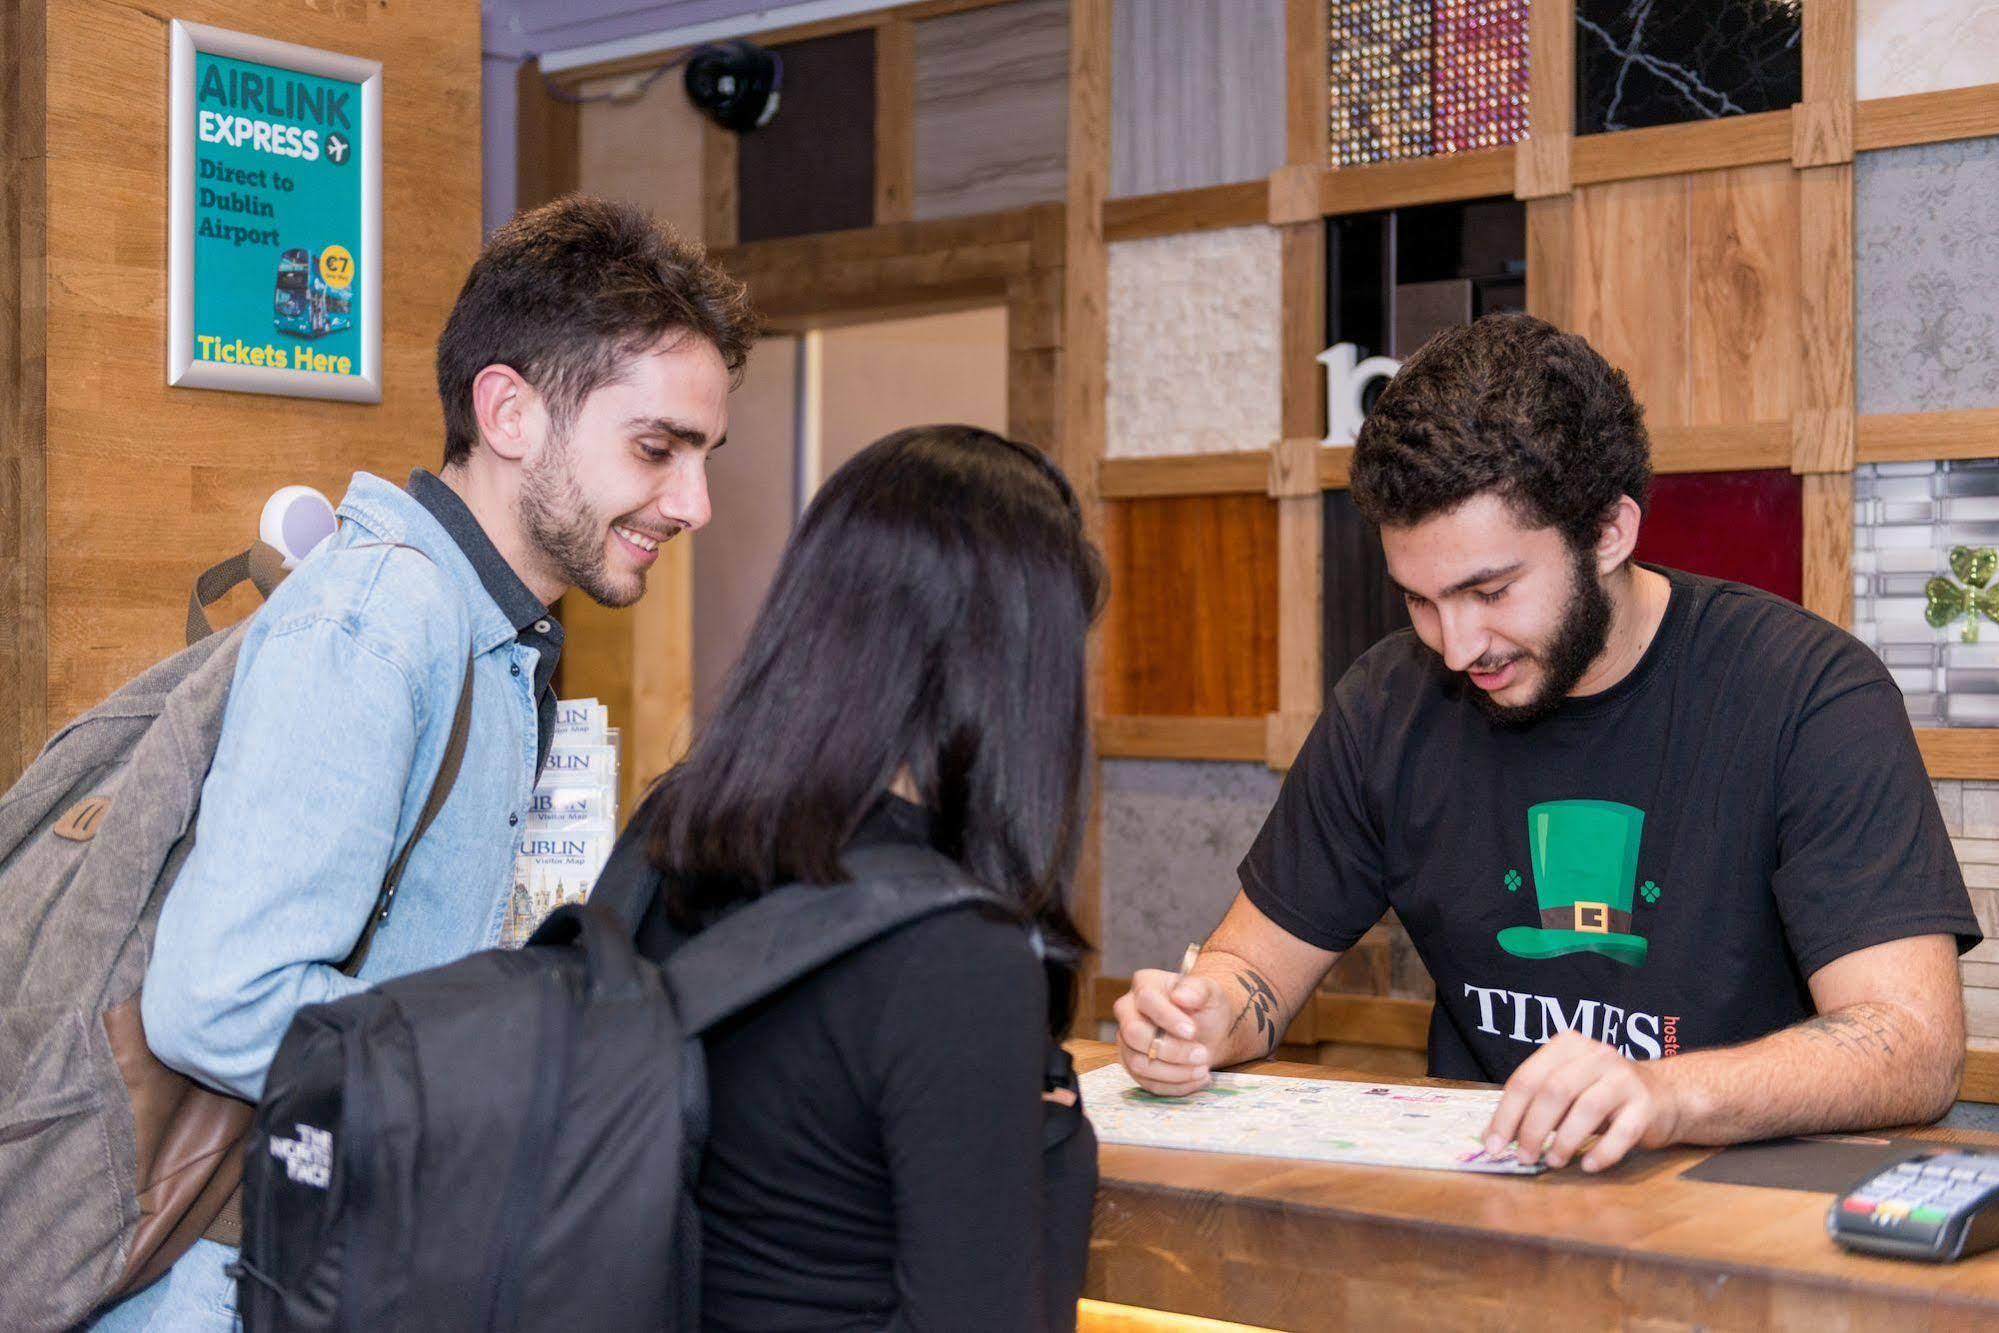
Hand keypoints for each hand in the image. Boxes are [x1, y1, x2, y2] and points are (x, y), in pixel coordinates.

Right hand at [1113, 969, 1232, 1095]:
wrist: (1211, 1033)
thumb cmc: (1206, 1008)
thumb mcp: (1211, 993)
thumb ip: (1198, 990)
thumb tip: (1180, 996)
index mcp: (1145, 985)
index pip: (1146, 1000)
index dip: (1167, 1018)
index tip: (1192, 1032)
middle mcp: (1128, 1011)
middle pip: (1134, 1033)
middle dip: (1171, 1050)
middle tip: (1202, 1055)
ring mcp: (1126, 1040)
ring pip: (1138, 1063)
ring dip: (1174, 1072)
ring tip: (1203, 1069)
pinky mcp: (1132, 1065)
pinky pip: (1146, 1082)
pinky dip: (1174, 1086)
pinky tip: (1196, 1079)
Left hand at [1482, 1032, 1683, 1171]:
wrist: (1662, 1095)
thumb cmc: (1600, 1094)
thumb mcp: (1566, 1088)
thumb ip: (1535, 1105)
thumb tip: (1496, 1138)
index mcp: (1567, 1046)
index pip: (1527, 1079)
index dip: (1506, 1114)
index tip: (1493, 1145)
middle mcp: (1596, 1055)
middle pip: (1553, 1091)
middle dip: (1532, 1128)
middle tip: (1523, 1157)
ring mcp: (1624, 1078)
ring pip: (1586, 1108)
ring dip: (1564, 1141)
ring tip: (1553, 1162)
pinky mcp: (1646, 1104)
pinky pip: (1622, 1131)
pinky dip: (1602, 1152)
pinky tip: (1588, 1165)